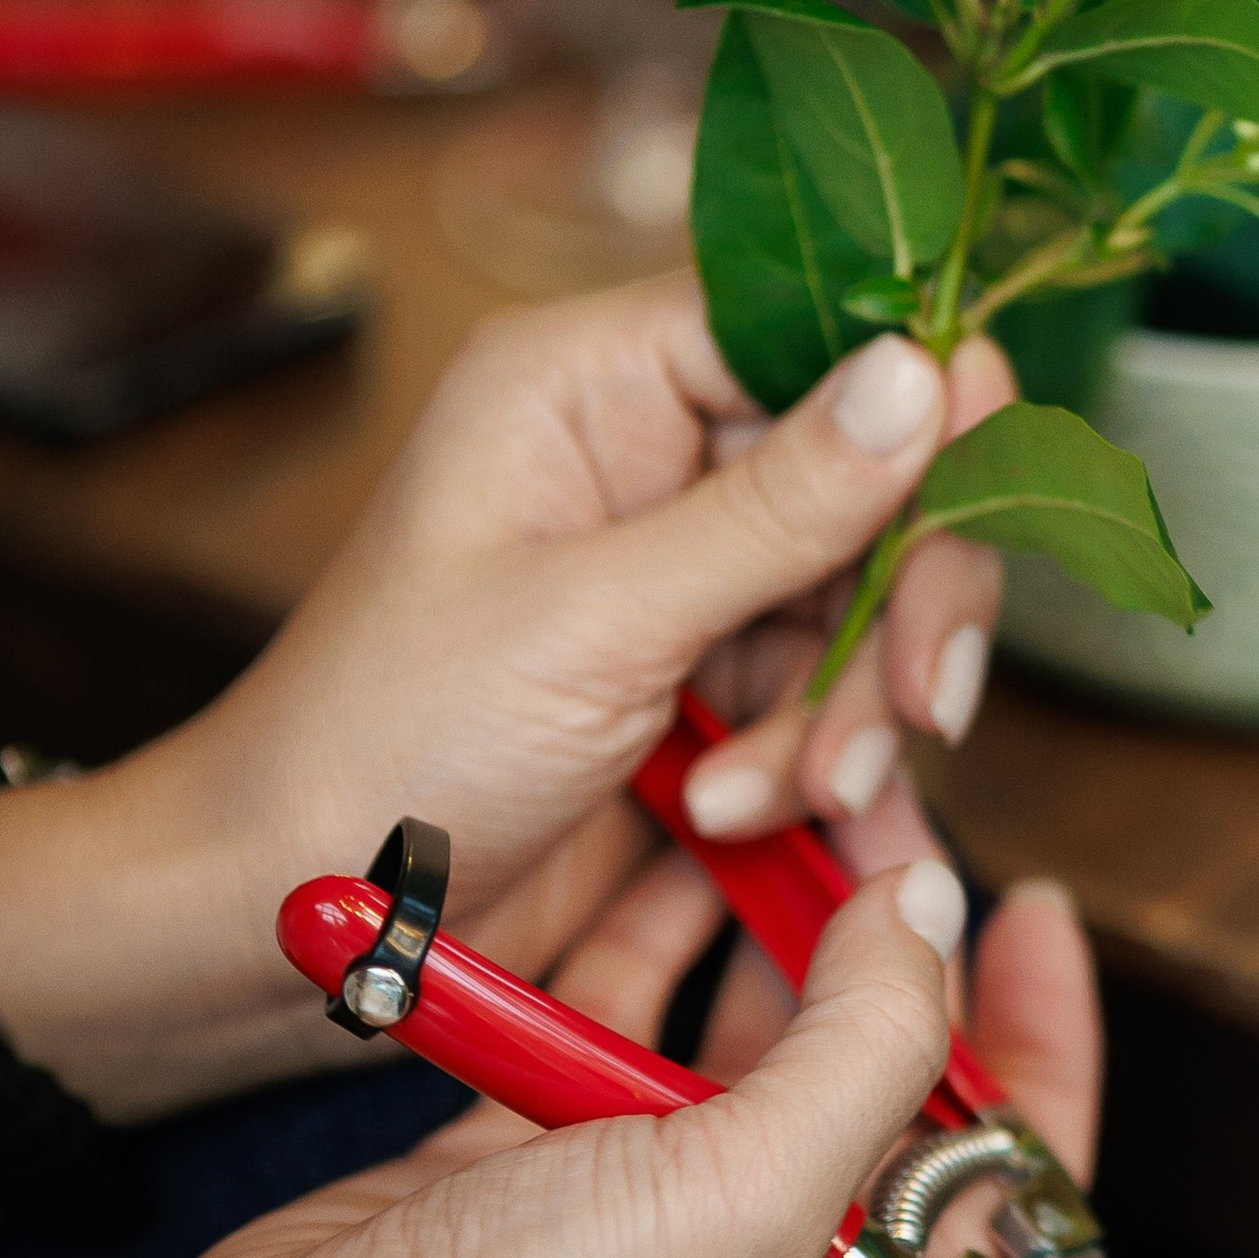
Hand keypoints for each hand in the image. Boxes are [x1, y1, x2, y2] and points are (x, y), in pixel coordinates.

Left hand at [0, 278, 1012, 1118]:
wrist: (282, 929)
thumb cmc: (376, 748)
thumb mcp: (590, 621)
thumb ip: (777, 506)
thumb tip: (925, 370)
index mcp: (593, 383)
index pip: (814, 328)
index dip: (919, 410)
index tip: (976, 511)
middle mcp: (648, 457)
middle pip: (875, 477)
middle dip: (897, 607)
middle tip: (914, 709)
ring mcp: (682, 578)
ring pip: (869, 604)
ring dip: (848, 716)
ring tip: (768, 802)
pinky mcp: (703, 687)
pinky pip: (832, 699)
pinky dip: (823, 770)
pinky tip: (761, 830)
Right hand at [0, 858, 1101, 1257]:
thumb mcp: (749, 1194)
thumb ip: (868, 1041)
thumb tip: (932, 907)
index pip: (1012, 1162)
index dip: (1042, 1029)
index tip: (1036, 900)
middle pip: (878, 1073)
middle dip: (891, 935)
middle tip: (880, 801)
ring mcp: (647, 1211)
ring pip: (743, 1034)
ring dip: (767, 918)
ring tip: (783, 797)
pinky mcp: (533, 1161)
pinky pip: (617, 1023)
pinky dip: (643, 936)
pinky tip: (661, 845)